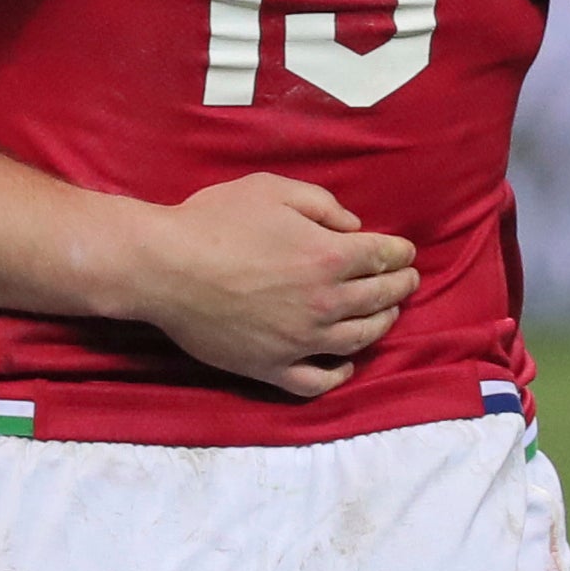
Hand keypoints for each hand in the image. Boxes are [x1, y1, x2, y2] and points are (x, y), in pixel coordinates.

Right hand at [128, 174, 414, 396]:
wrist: (163, 267)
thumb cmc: (214, 221)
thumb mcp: (271, 190)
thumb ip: (321, 204)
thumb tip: (353, 226)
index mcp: (329, 257)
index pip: (384, 257)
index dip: (399, 252)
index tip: (405, 252)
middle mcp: (325, 303)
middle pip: (380, 298)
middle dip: (400, 286)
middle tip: (406, 280)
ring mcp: (301, 340)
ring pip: (359, 340)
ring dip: (381, 324)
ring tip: (385, 314)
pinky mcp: (272, 366)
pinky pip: (317, 380)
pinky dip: (339, 374)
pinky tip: (345, 363)